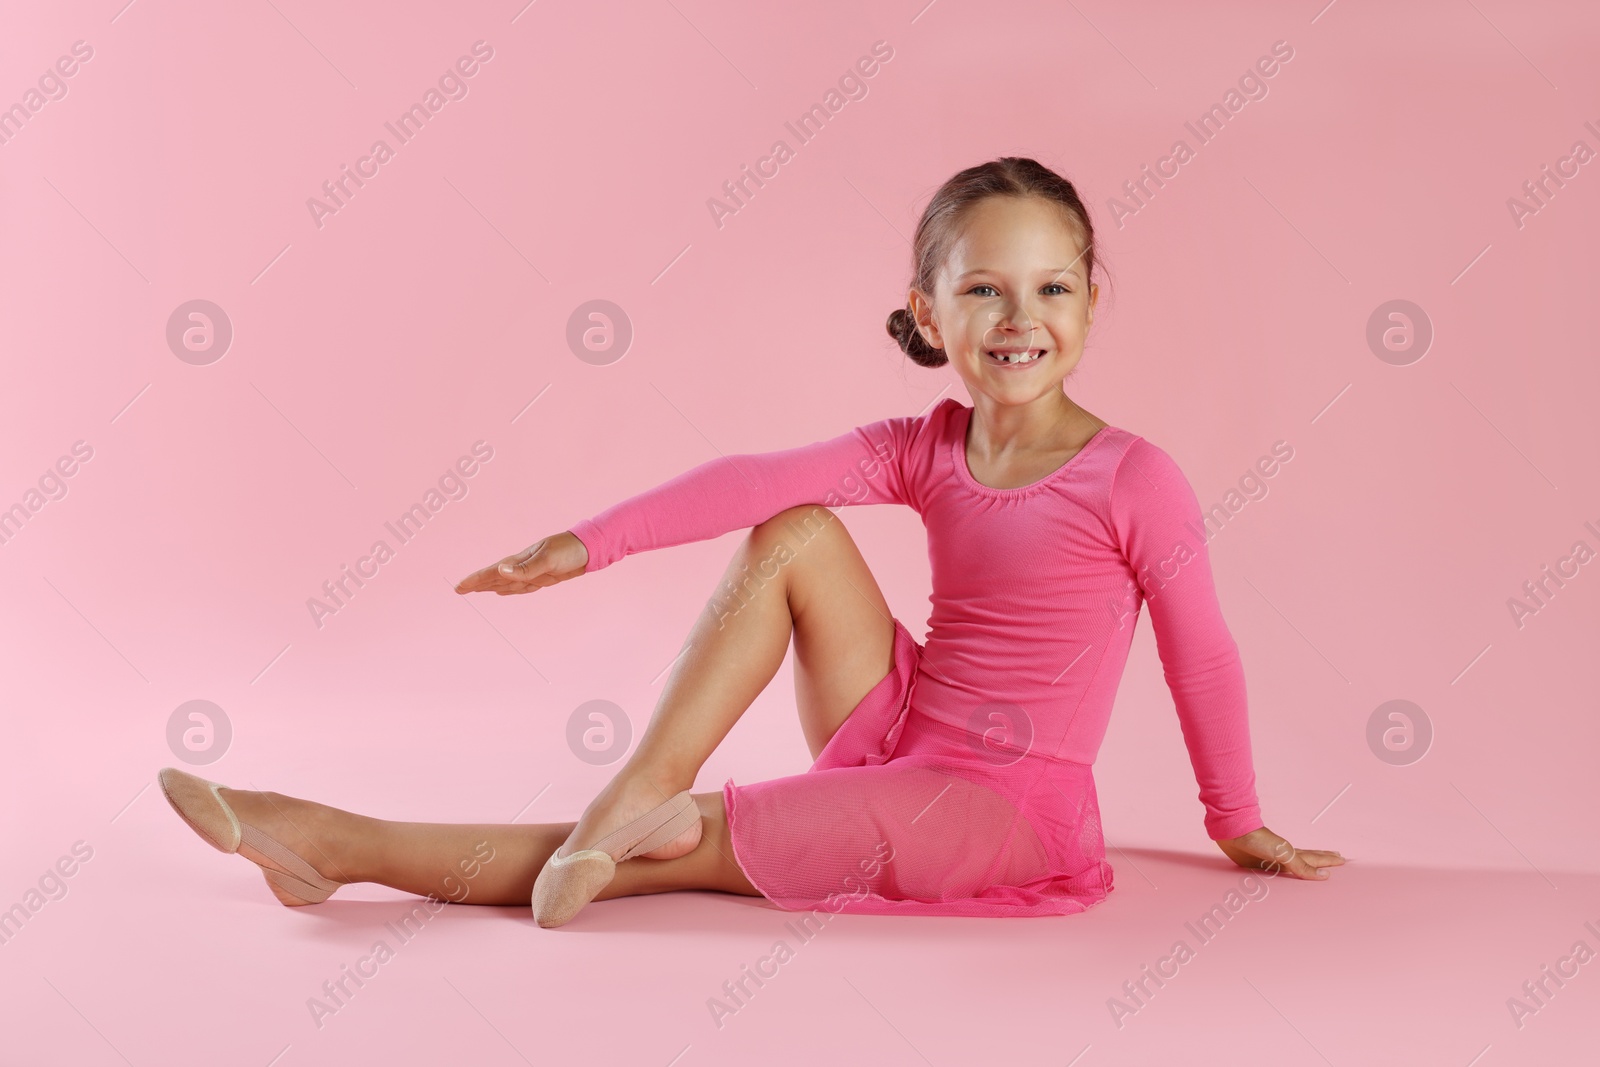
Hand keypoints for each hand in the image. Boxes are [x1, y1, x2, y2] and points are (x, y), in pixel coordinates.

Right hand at [454, 532, 589, 595]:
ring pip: (506, 583)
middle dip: (478, 584)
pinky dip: (510, 589)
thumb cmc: (569, 550)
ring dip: (490, 587)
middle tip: (459, 589)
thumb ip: (525, 568)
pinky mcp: (543, 577)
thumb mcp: (547, 559)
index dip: (475, 580)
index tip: (459, 587)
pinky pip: (521, 586)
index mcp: (521, 561)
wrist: (590, 549)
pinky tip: (503, 590)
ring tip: (476, 590)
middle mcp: (523, 566)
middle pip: (495, 578)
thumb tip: (501, 571)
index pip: (492, 572)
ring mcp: (533, 571)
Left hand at [1215, 826, 1345, 880]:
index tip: (1343, 859)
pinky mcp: (1256, 863)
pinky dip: (1285, 870)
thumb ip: (1302, 866)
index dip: (1328, 860)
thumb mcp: (1283, 853)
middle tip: (1336, 857)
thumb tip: (1325, 875)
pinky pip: (1276, 869)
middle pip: (1308, 857)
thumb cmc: (1257, 840)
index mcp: (1292, 853)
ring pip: (1293, 863)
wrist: (1232, 831)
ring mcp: (1271, 858)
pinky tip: (1281, 870)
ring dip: (1305, 864)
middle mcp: (1283, 855)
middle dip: (1322, 858)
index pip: (1315, 858)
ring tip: (1314, 864)